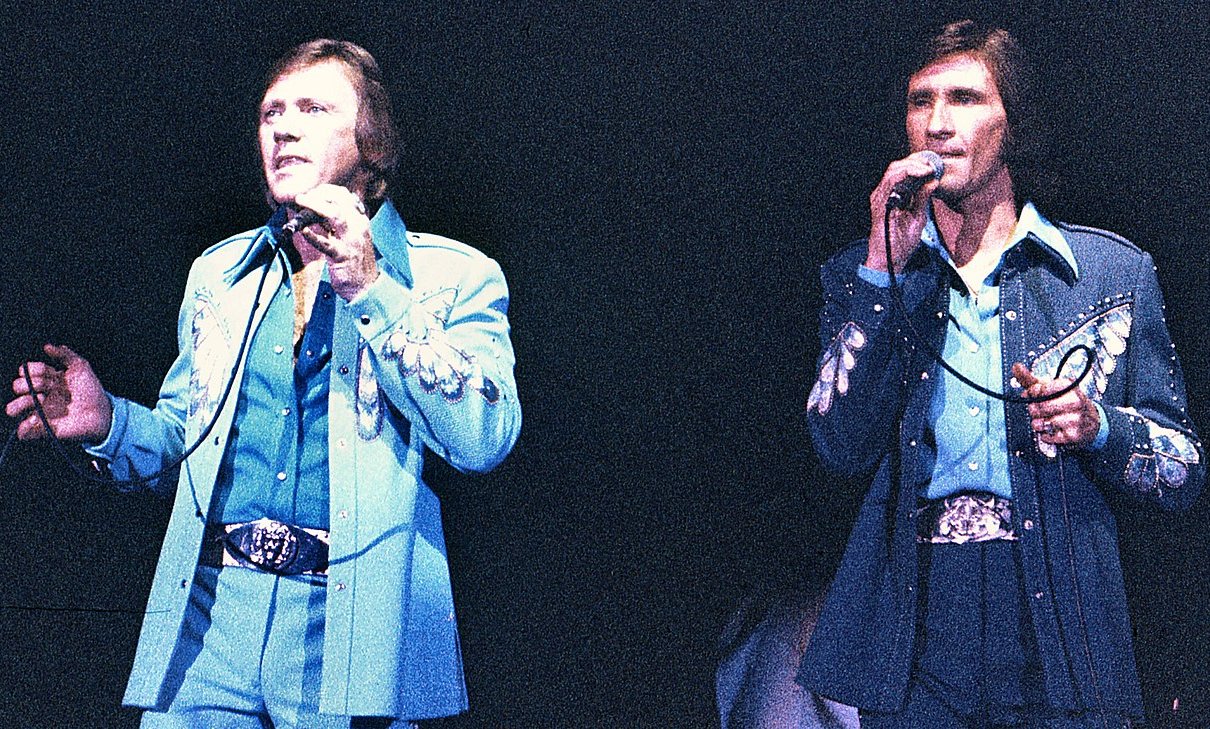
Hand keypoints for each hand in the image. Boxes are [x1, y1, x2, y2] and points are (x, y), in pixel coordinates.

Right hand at [6, 344, 111, 441]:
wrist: (102, 412)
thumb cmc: (91, 390)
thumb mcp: (81, 367)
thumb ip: (66, 354)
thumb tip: (47, 346)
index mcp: (47, 380)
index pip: (26, 371)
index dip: (34, 369)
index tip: (50, 372)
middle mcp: (40, 396)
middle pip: (17, 386)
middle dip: (30, 384)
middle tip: (48, 388)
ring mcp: (40, 412)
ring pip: (12, 409)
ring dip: (21, 403)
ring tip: (39, 401)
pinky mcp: (43, 429)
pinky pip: (22, 431)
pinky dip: (25, 426)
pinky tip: (38, 419)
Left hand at [291, 184, 378, 300]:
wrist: (366, 286)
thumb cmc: (355, 261)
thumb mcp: (352, 237)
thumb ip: (339, 223)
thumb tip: (318, 211)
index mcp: (361, 221)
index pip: (346, 195)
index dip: (327, 190)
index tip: (312, 192)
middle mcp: (359, 227)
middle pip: (340, 200)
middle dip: (319, 194)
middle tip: (303, 197)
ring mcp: (352, 241)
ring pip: (336, 215)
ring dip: (316, 205)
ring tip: (301, 202)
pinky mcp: (343, 256)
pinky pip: (326, 244)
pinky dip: (313, 236)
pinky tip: (303, 232)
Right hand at [865, 152, 941, 273]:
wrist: (890, 260)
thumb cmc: (902, 242)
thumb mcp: (919, 216)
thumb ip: (924, 198)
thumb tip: (934, 181)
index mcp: (892, 196)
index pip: (903, 171)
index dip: (919, 163)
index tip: (936, 164)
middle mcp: (884, 194)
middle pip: (898, 166)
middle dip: (917, 161)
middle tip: (934, 163)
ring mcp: (880, 198)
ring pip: (894, 170)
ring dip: (914, 165)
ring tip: (929, 168)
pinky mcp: (879, 204)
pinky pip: (891, 181)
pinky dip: (907, 174)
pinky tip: (921, 174)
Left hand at [1012, 362, 1100, 447]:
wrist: (1091, 422)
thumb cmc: (1066, 402)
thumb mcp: (1050, 388)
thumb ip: (1030, 379)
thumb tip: (1015, 366)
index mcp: (1067, 385)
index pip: (1038, 389)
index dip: (1032, 394)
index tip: (1037, 395)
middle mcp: (1074, 400)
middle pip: (1037, 407)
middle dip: (1034, 410)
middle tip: (1042, 410)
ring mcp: (1076, 418)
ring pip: (1040, 423)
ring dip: (1039, 423)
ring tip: (1048, 420)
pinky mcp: (1074, 434)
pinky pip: (1046, 436)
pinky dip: (1045, 435)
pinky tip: (1054, 429)